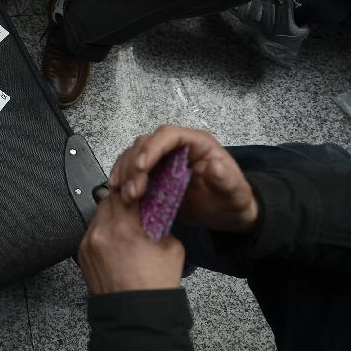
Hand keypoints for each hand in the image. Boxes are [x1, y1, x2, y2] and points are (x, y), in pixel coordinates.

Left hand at [78, 192, 184, 293]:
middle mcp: (102, 233)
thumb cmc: (155, 286)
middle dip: (123, 200)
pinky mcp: (82, 253)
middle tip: (135, 204)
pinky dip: (103, 231)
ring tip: (127, 225)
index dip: (137, 189)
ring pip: (98, 214)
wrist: (136, 317)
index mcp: (124, 228)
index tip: (143, 189)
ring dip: (112, 214)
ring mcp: (88, 243)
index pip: (127, 192)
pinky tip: (117, 241)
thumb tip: (155, 208)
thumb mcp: (171, 247)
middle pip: (109, 199)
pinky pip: (92, 232)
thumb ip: (161, 221)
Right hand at [109, 125, 258, 232]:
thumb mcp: (233, 192)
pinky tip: (117, 190)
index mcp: (195, 143)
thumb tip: (215, 165)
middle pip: (145, 144)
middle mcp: (175, 146)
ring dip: (125, 173)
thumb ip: (225, 179)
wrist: (227, 215)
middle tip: (133, 192)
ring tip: (126, 196)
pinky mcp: (152, 173)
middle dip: (134, 166)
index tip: (142, 168)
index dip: (152, 148)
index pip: (168, 135)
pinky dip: (121, 177)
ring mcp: (161, 159)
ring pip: (133, 154)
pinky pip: (130, 168)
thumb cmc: (231, 200)